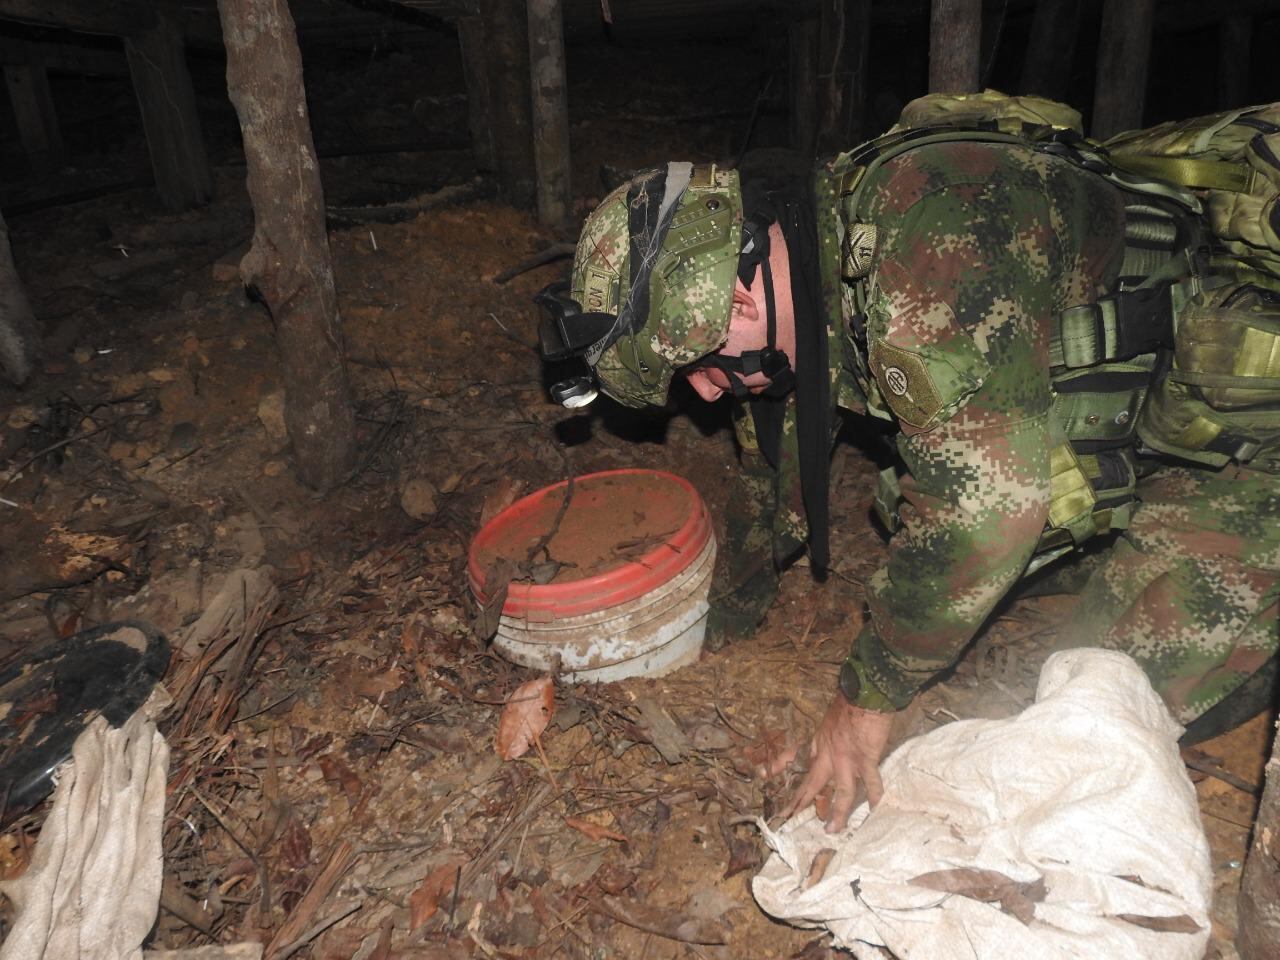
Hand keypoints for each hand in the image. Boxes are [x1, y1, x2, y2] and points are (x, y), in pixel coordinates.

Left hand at [778, 694, 893, 832]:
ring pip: (841, 793)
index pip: (794, 755)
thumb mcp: (832, 715)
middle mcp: (828, 753)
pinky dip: (875, 798)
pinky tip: (875, 812)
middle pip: (813, 782)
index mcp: (819, 741)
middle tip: (789, 817)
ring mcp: (847, 759)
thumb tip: (837, 734)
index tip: (764, 775)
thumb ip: (832, 730)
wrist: (865, 694)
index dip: (779, 765)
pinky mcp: (865, 760)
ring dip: (838, 813)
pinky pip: (871, 784)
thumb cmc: (850, 700)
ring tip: (833, 830)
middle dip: (801, 801)